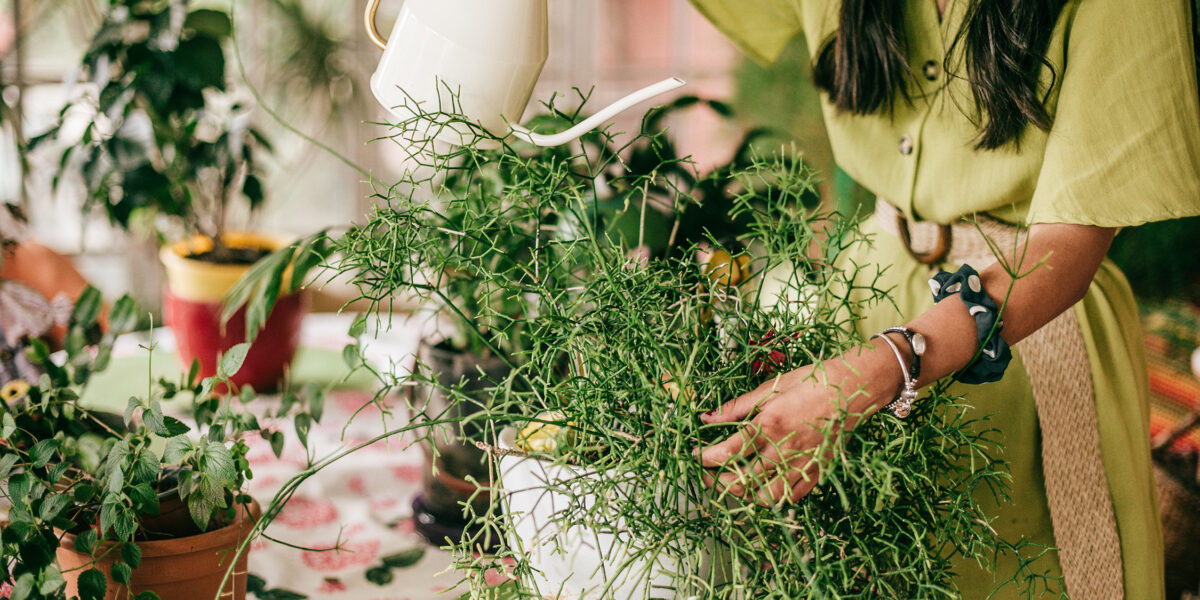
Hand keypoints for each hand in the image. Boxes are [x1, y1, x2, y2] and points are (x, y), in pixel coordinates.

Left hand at [697, 345, 900, 505]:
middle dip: (716, 481)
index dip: (704, 458)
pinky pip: (790, 497)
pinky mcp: (816, 473)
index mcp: (769, 425)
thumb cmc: (814, 381)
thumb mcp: (772, 387)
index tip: (693, 455)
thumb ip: (738, 406)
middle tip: (706, 473)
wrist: (856, 388)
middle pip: (740, 481)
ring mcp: (802, 465)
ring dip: (742, 494)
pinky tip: (761, 486)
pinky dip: (771, 497)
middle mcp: (784, 450)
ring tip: (731, 482)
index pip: (727, 453)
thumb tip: (707, 416)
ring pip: (764, 497)